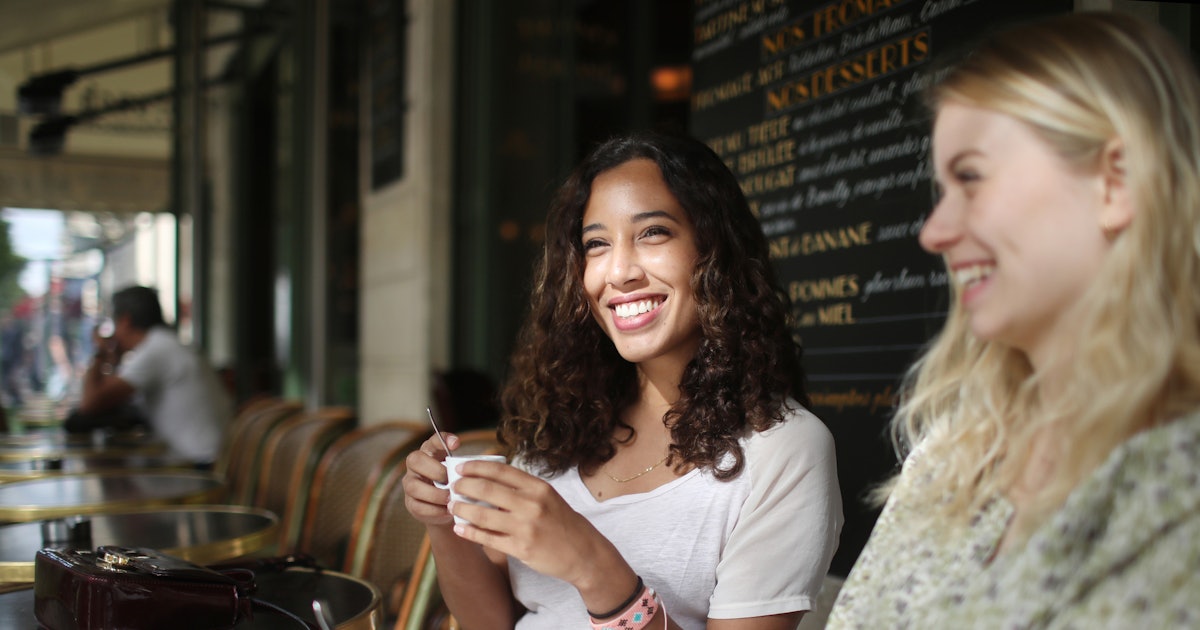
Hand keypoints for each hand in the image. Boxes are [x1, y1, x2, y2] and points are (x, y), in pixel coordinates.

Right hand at [401, 433, 458, 526]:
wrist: (448, 509)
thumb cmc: (455, 484)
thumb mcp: (460, 472)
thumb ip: (463, 467)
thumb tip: (474, 466)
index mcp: (430, 453)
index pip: (432, 441)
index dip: (442, 440)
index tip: (456, 444)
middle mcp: (416, 467)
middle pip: (415, 460)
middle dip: (435, 470)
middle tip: (451, 480)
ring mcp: (411, 485)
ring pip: (414, 486)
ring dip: (435, 494)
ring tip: (451, 498)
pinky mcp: (412, 504)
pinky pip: (419, 506)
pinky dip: (435, 510)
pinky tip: (448, 510)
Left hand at [448, 460, 625, 589]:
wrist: (584, 553)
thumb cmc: (562, 522)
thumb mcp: (547, 497)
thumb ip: (521, 488)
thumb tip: (487, 480)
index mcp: (538, 487)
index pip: (499, 470)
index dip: (475, 467)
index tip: (460, 467)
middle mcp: (531, 504)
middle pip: (486, 489)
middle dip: (463, 486)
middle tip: (452, 486)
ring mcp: (525, 527)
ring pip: (483, 514)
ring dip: (462, 509)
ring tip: (452, 506)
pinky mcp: (521, 548)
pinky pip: (488, 538)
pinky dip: (470, 532)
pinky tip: (459, 528)